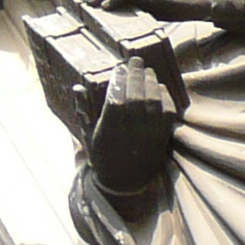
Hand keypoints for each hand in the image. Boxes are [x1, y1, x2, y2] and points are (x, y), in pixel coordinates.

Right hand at [86, 60, 182, 196]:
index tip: (118, 68)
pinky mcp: (162, 140)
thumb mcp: (86, 135)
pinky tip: (160, 88)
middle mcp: (130, 134)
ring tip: (147, 71)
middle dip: (136, 76)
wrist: (125, 184)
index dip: (118, 82)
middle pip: (136, 98)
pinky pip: (168, 116)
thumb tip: (77, 86)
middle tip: (136, 60)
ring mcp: (148, 137)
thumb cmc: (102, 157)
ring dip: (151, 84)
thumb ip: (83, 110)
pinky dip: (165, 99)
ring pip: (153, 105)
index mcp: (109, 132)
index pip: (116, 101)